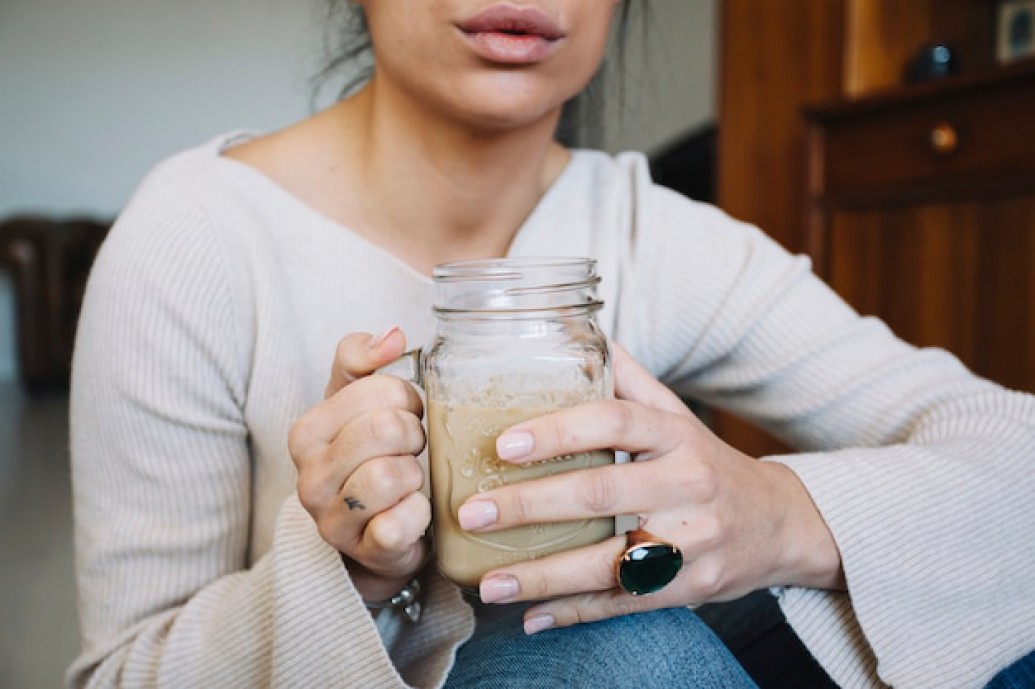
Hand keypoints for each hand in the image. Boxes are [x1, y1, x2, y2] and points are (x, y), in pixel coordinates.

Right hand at [289, 327, 430, 602]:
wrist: (369, 538)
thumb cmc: (366, 460)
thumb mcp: (355, 405)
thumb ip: (363, 360)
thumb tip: (393, 335)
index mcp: (308, 431)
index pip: (378, 389)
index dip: (407, 399)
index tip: (406, 415)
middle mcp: (309, 475)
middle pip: (387, 428)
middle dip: (414, 435)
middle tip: (411, 449)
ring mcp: (332, 518)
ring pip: (392, 474)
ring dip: (416, 475)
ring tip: (410, 480)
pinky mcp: (362, 551)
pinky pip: (400, 523)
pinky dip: (418, 515)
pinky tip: (413, 512)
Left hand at [457, 344, 842, 632]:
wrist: (779, 524)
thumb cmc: (708, 463)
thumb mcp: (678, 415)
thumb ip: (629, 381)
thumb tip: (579, 334)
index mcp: (676, 434)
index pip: (614, 421)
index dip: (558, 431)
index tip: (503, 445)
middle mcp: (686, 484)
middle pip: (601, 493)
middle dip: (530, 505)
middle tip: (472, 513)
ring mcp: (692, 540)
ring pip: (608, 561)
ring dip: (542, 575)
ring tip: (487, 582)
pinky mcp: (691, 586)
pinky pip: (625, 603)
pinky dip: (575, 612)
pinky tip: (529, 617)